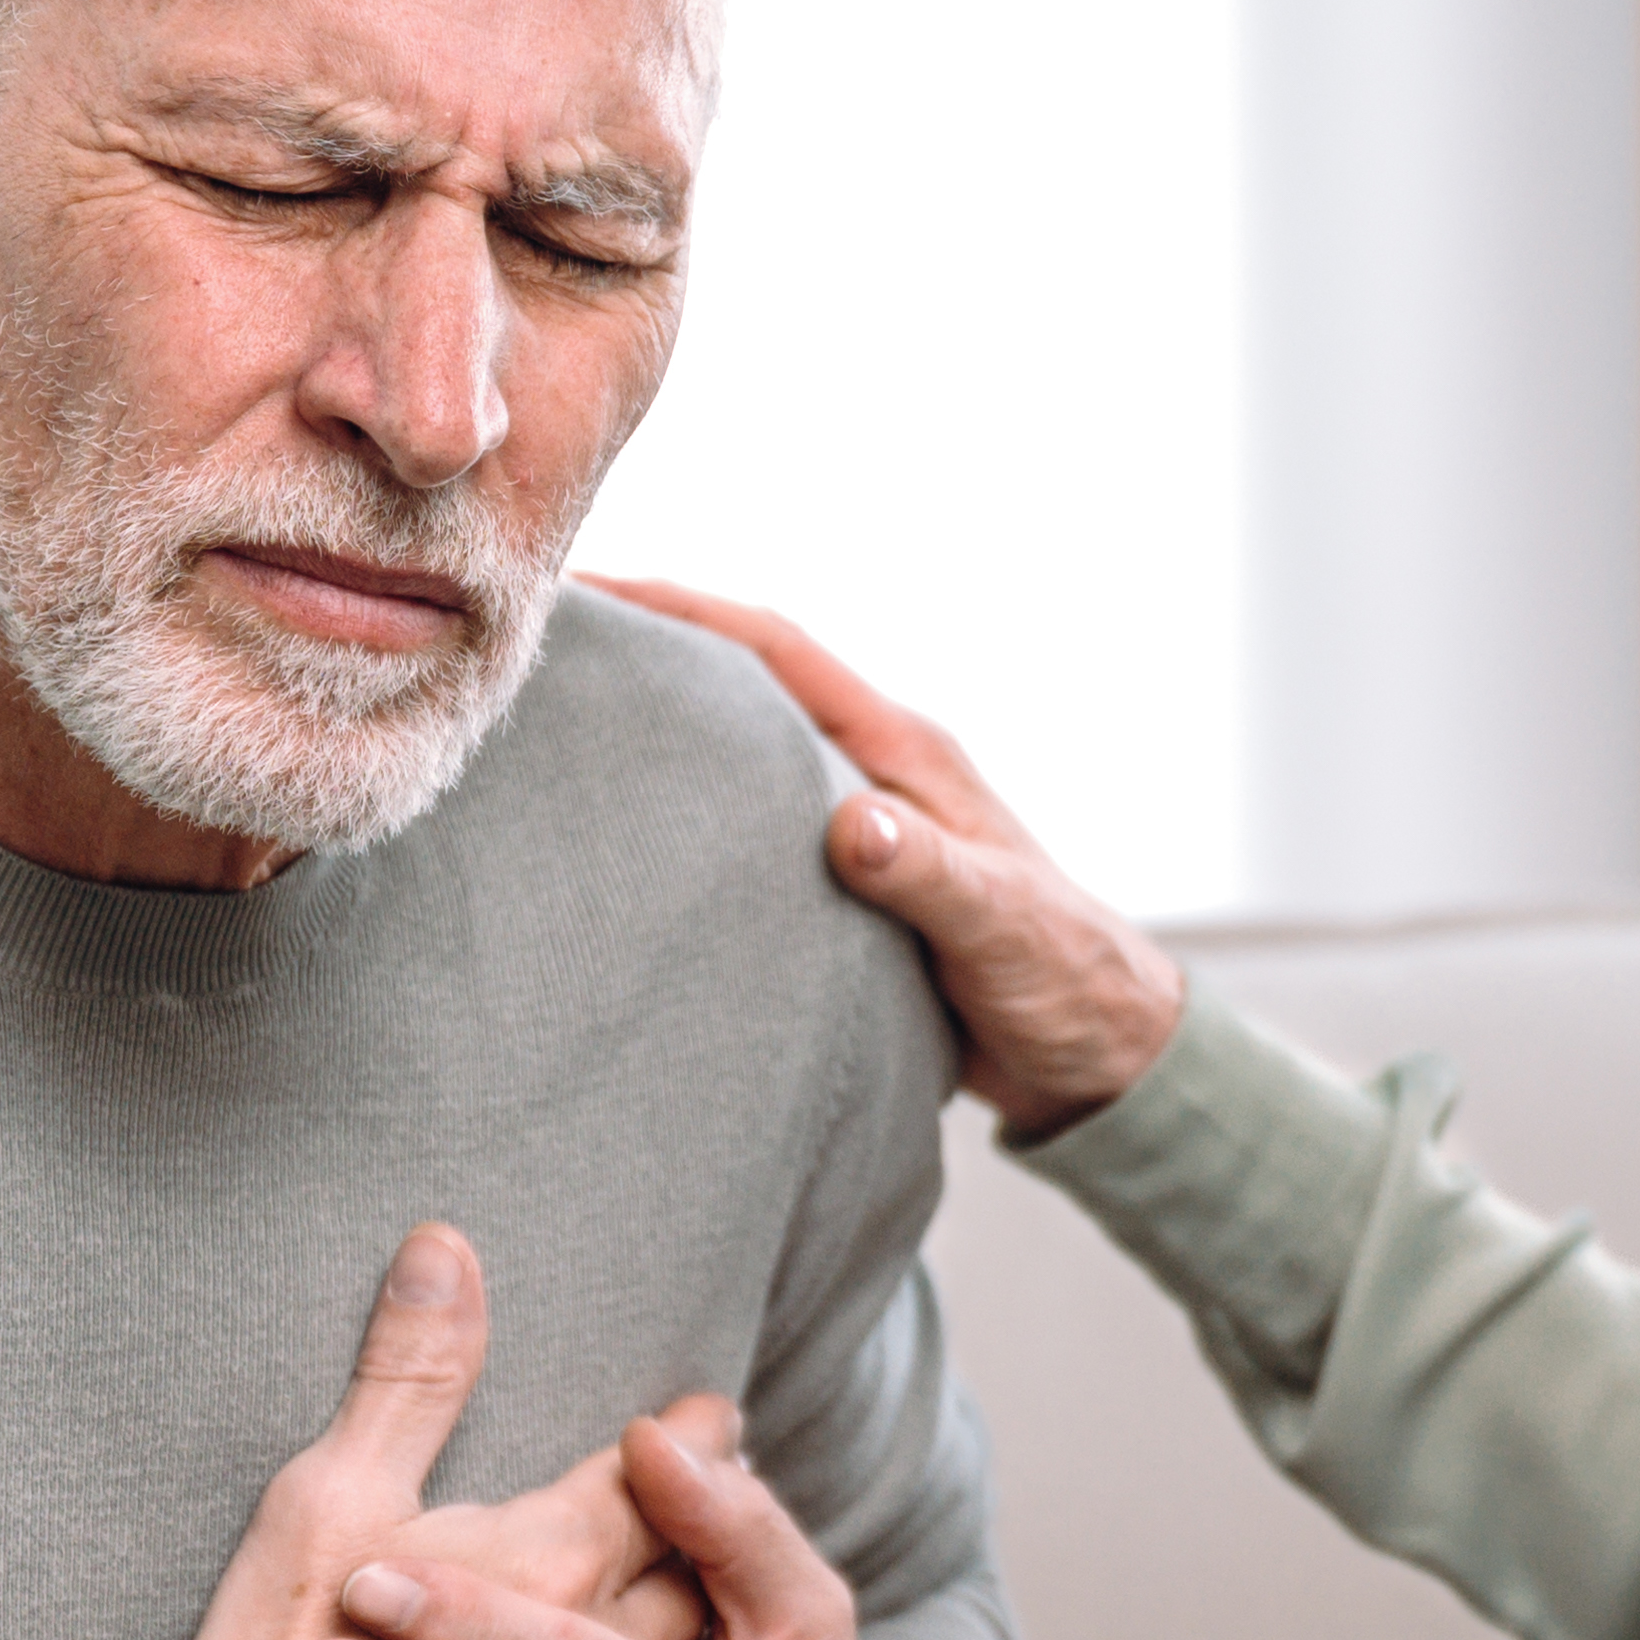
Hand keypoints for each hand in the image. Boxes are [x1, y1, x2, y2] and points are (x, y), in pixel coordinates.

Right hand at [0, 1228, 709, 1639]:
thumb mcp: (333, 1499)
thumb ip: (407, 1378)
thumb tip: (447, 1246)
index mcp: (559, 1571)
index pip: (655, 1484)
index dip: (689, 1440)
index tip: (715, 1410)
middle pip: (692, 1591)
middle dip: (717, 1539)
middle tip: (738, 1502)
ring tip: (717, 1622)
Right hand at [596, 573, 1187, 1138]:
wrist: (1095, 1053)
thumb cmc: (1063, 978)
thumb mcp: (999, 925)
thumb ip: (929, 874)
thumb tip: (853, 825)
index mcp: (904, 753)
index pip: (777, 651)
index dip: (686, 609)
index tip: (594, 586)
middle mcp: (871, 772)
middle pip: (743, 686)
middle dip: (652, 653)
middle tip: (544, 647)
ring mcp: (857, 826)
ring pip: (741, 755)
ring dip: (665, 733)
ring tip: (558, 729)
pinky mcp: (845, 885)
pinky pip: (751, 829)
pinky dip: (691, 816)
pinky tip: (629, 841)